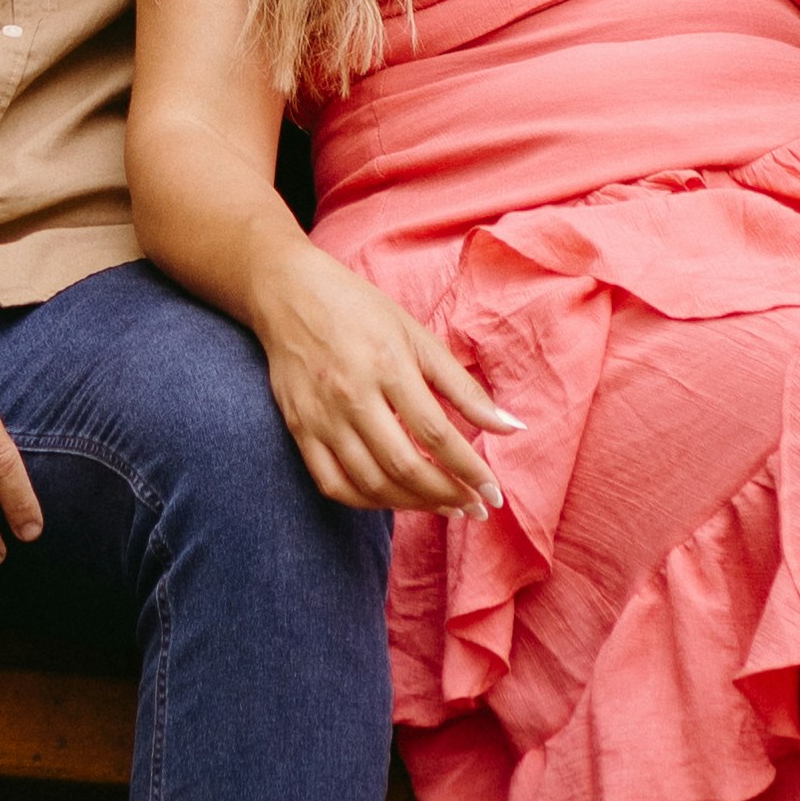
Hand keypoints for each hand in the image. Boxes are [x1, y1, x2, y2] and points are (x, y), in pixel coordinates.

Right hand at [256, 243, 507, 517]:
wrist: (288, 293)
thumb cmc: (361, 310)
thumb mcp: (417, 336)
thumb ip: (463, 387)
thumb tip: (511, 427)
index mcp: (388, 365)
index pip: (436, 434)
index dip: (469, 471)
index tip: (493, 493)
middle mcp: (352, 396)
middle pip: (404, 466)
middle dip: (447, 496)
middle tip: (474, 508)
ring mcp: (321, 417)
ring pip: (371, 483)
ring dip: (414, 505)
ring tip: (444, 507)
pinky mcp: (299, 429)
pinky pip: (333, 484)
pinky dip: (367, 503)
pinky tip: (395, 500)